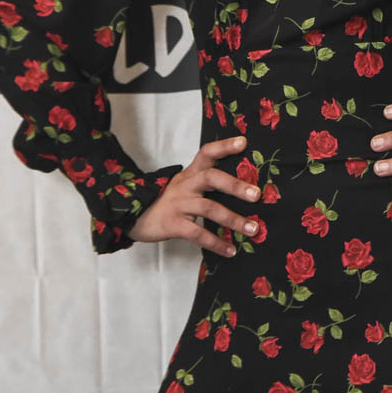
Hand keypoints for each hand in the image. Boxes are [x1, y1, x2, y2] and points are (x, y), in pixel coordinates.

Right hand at [127, 135, 260, 255]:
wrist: (134, 216)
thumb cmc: (168, 200)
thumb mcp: (185, 184)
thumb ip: (208, 182)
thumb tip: (245, 189)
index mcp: (191, 173)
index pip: (207, 153)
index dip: (224, 146)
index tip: (243, 142)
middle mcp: (185, 185)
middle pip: (211, 178)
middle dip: (235, 186)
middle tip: (257, 195)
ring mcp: (178, 204)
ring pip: (209, 208)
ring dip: (233, 219)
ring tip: (252, 229)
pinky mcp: (173, 224)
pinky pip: (197, 234)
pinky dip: (216, 243)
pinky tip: (230, 250)